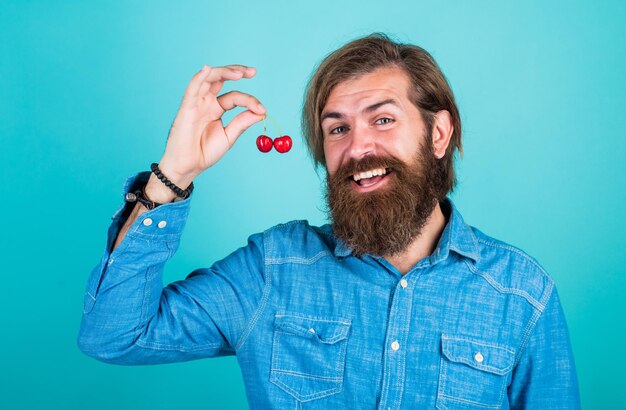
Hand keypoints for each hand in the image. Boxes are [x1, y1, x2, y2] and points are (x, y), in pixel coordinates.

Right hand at [158, 65, 265, 185]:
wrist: (189, 166)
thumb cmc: (205, 152)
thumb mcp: (229, 136)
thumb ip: (242, 123)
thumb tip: (261, 112)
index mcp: (216, 108)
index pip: (235, 97)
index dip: (250, 101)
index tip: (262, 110)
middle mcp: (206, 102)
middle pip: (221, 79)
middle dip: (236, 71)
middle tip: (252, 72)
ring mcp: (197, 102)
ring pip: (208, 78)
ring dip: (223, 72)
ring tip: (239, 74)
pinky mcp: (187, 107)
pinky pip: (192, 88)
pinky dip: (199, 77)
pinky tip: (207, 69)